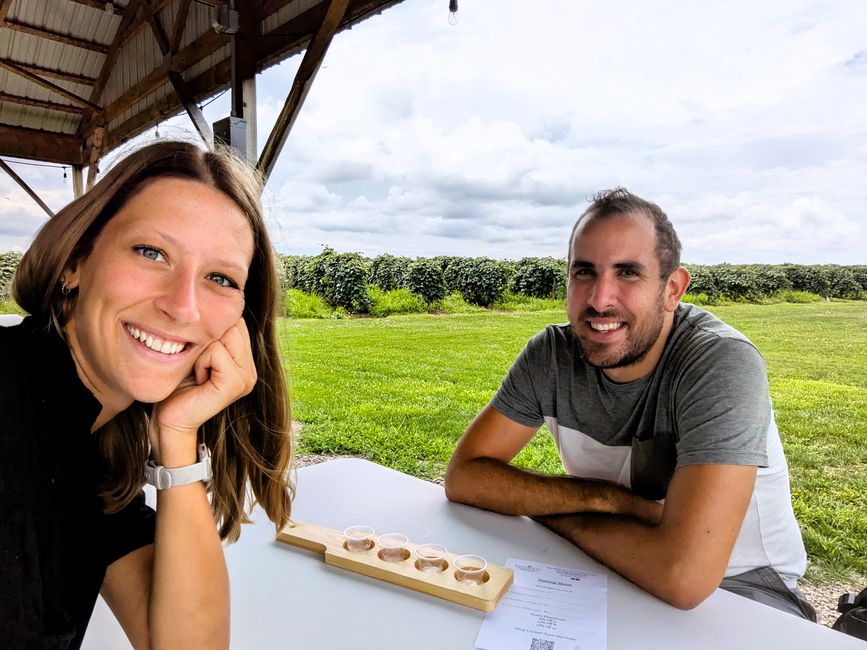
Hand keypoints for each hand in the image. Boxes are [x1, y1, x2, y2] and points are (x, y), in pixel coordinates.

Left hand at [148, 317, 256, 465]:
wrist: (168, 419)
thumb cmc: (176, 385)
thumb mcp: (198, 352)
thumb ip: (213, 333)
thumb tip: (217, 303)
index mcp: (245, 361)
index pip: (236, 320)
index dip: (211, 331)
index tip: (199, 357)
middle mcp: (251, 369)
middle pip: (232, 325)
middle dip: (207, 340)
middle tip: (197, 367)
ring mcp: (247, 378)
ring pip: (224, 335)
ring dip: (202, 351)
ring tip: (197, 373)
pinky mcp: (236, 384)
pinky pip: (216, 352)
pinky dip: (200, 362)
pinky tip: (197, 380)